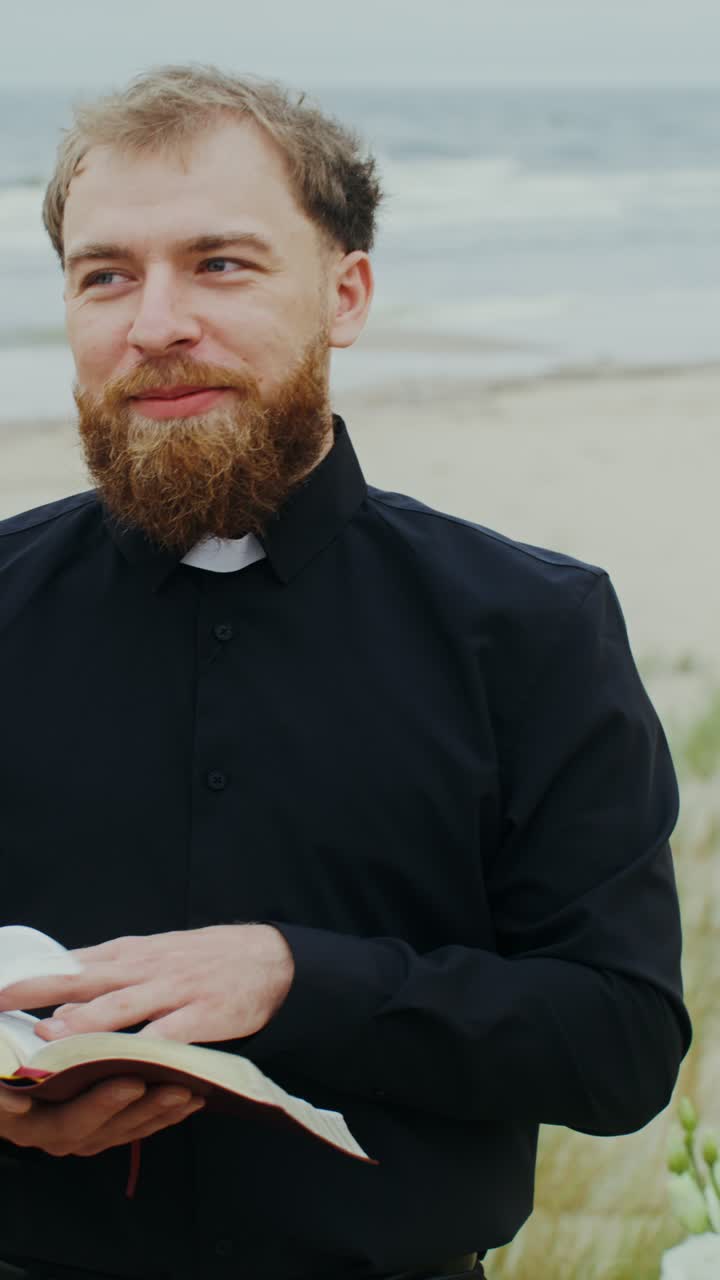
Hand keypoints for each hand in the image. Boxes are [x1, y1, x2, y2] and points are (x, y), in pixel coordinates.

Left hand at [0, 924, 293, 1043]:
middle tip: (0, 1001)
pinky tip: (124, 1063)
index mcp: (129, 954)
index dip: (31, 976)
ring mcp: (173, 991)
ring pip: (121, 1006)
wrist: (268, 959)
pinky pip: (169, 1034)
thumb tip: (58, 993)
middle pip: (84, 978)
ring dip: (84, 1021)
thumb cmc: (202, 959)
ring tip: (50, 1036)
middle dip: (39, 991)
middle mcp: (145, 969)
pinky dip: (145, 1047)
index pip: (71, 962)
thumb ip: (108, 973)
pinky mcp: (202, 1015)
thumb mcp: (151, 954)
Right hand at [0, 1077, 204, 1156]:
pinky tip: (187, 1099)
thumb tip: (18, 1105)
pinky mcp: (96, 1121)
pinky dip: (160, 1112)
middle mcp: (53, 1134)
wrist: (3, 1071)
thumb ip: (1, 1092)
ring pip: (123, 1129)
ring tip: (192, 1093)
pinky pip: (131, 1122)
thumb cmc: (0, 1067)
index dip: (102, 1105)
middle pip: (104, 1130)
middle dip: (145, 1110)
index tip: (133, 1082)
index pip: (68, 1122)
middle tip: (178, 1088)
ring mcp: (77, 1130)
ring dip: (160, 1112)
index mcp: (27, 1123)